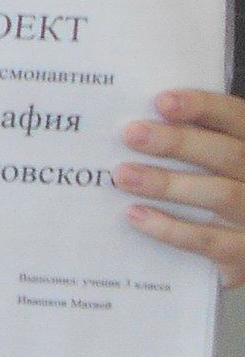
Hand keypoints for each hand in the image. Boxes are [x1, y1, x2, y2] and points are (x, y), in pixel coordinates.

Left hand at [116, 90, 244, 287]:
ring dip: (168, 184)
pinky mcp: (244, 254)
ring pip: (220, 194)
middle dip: (179, 142)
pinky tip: (135, 214)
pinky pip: (209, 241)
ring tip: (123, 174)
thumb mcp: (214, 163)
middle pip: (229, 155)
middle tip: (132, 134)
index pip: (236, 118)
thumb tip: (135, 124)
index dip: (203, 107)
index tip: (162, 102)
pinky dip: (171, 228)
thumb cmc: (219, 192)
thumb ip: (190, 142)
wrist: (242, 249)